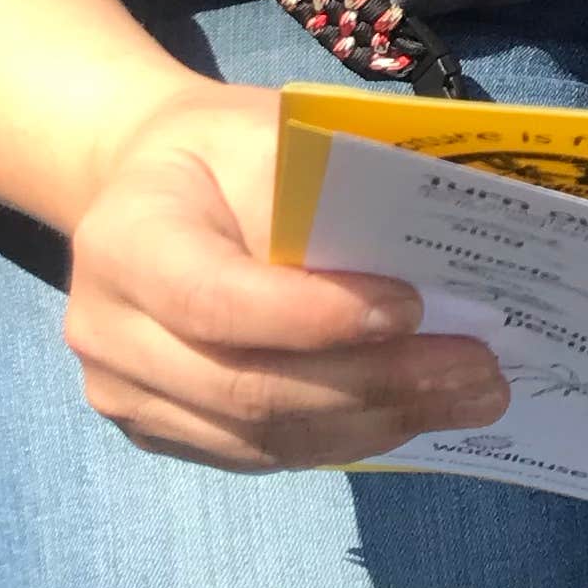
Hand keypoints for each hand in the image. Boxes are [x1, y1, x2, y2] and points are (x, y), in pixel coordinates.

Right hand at [61, 80, 510, 470]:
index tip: (412, 307)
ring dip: (377, 423)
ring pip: (262, 437)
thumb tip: (440, 241)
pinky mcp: (162, 431)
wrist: (147, 188)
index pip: (216, 301)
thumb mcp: (269, 132)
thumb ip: (330, 189)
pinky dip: (348, 438)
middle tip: (478, 370)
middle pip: (246, 387)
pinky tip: (417, 413)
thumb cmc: (221, 153)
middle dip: (375, 384)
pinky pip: (261, 454)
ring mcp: (128, 394)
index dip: (314, 317)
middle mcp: (109, 332)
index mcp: (125, 240)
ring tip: (471, 398)